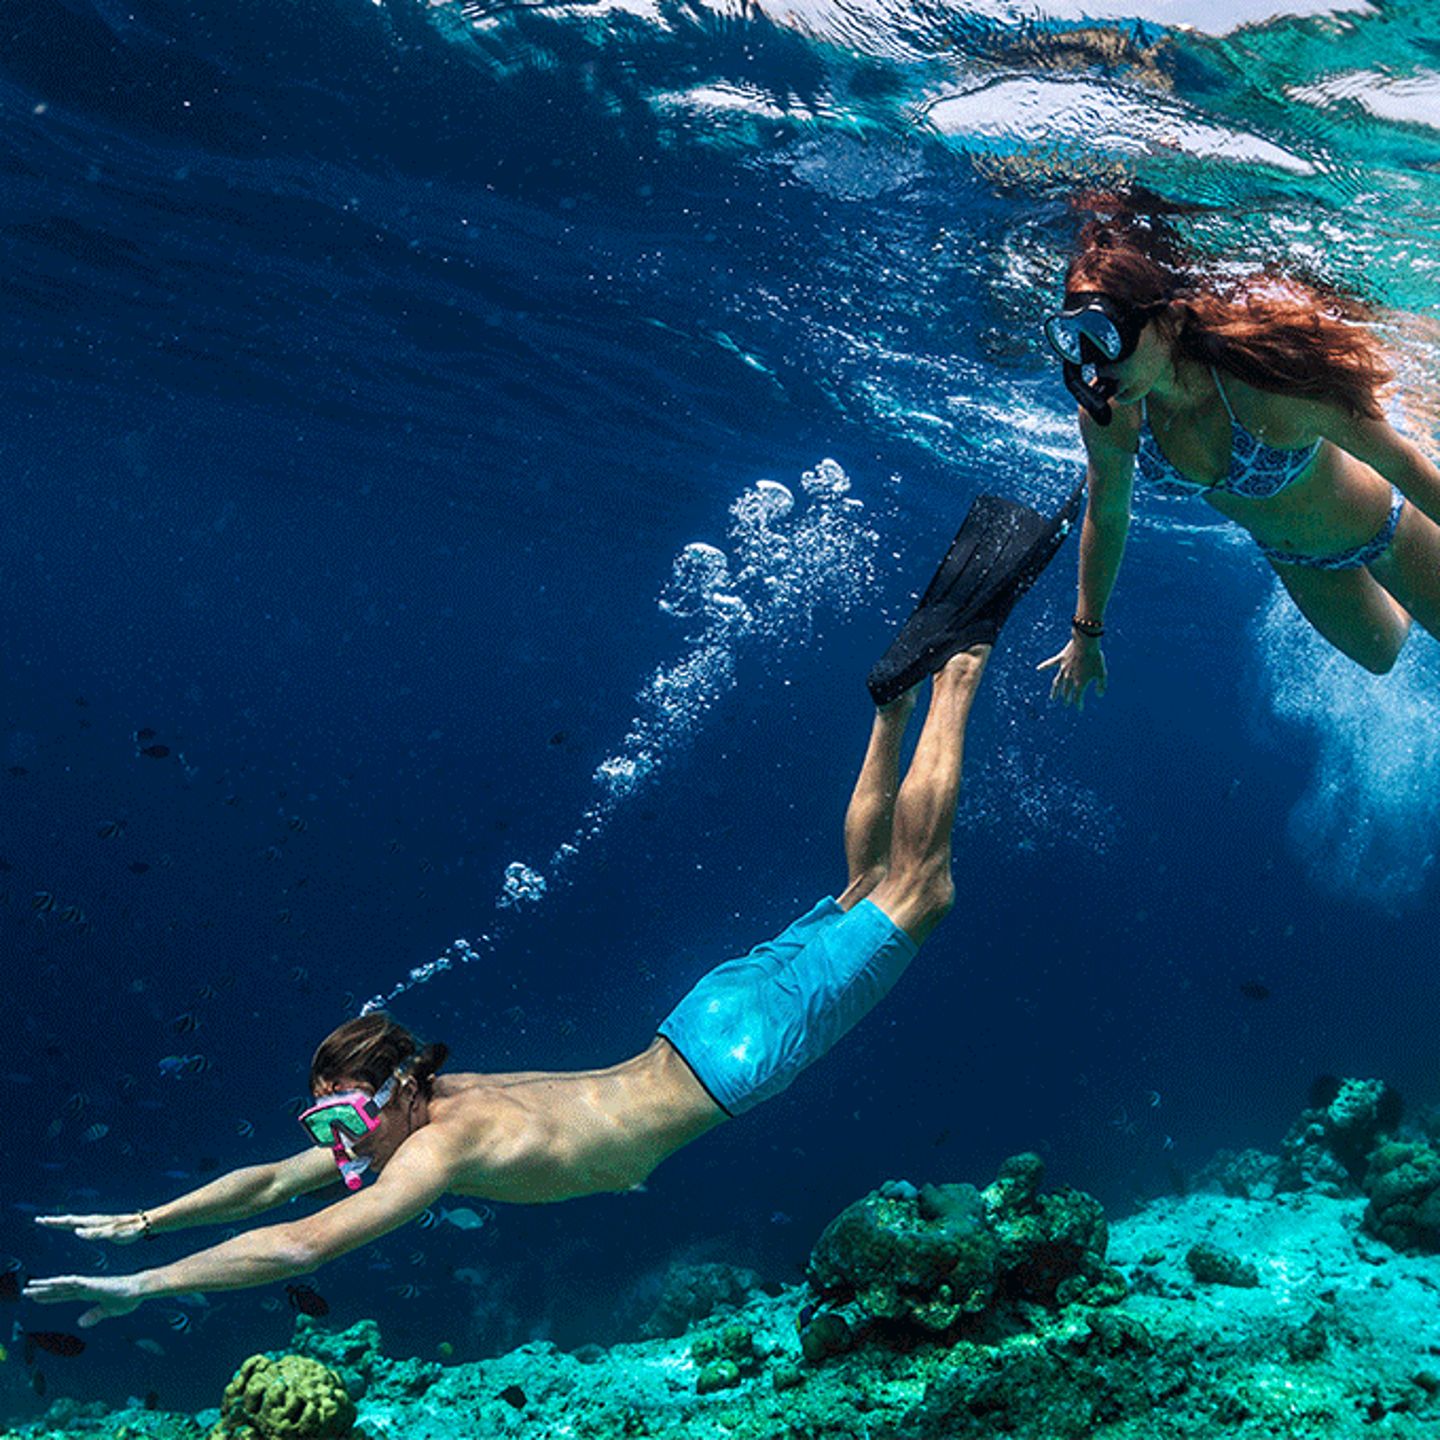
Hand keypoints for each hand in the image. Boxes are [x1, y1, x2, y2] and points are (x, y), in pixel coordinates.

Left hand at [22, 1273, 144, 1327]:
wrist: (141, 1288)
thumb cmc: (128, 1297)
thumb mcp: (108, 1310)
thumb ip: (94, 1315)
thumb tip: (80, 1323)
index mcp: (88, 1293)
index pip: (64, 1295)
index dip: (50, 1296)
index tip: (36, 1297)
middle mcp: (86, 1287)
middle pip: (60, 1289)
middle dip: (43, 1291)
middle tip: (26, 1291)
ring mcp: (89, 1284)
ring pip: (63, 1284)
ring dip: (47, 1286)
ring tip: (31, 1287)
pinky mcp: (94, 1284)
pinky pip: (76, 1282)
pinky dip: (64, 1282)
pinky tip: (53, 1282)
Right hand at [35, 1212, 147, 1244]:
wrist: (143, 1224)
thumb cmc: (129, 1230)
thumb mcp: (112, 1234)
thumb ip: (96, 1234)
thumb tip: (77, 1232)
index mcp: (94, 1222)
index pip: (70, 1221)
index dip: (55, 1222)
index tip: (41, 1220)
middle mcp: (94, 1220)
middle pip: (70, 1220)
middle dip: (54, 1220)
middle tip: (39, 1220)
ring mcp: (97, 1222)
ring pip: (76, 1221)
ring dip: (62, 1221)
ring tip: (51, 1222)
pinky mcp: (102, 1226)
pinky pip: (83, 1224)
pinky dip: (74, 1225)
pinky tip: (74, 1228)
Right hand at [1037, 635, 1107, 709]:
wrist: (1086, 644)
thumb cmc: (1095, 658)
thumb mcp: (1102, 673)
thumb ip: (1101, 685)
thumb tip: (1099, 695)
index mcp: (1080, 682)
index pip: (1077, 697)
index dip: (1078, 704)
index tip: (1079, 709)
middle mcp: (1069, 678)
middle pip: (1067, 691)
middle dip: (1066, 699)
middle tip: (1066, 704)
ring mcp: (1063, 669)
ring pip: (1057, 683)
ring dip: (1055, 691)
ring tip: (1053, 698)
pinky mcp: (1060, 659)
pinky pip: (1050, 664)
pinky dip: (1044, 666)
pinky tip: (1038, 669)